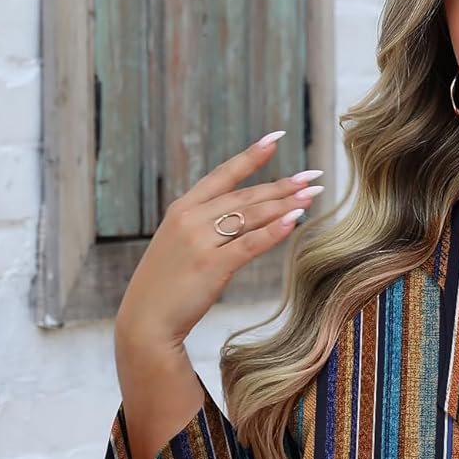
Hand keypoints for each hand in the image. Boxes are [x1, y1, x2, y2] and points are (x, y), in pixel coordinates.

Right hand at [114, 132, 324, 348]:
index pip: (223, 174)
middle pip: (245, 196)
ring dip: (285, 204)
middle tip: (313, 177)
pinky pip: (250, 244)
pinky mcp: (212, 266)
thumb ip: (207, 228)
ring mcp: (200, 241)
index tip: (276, 138)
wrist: (146, 320)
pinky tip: (295, 221)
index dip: (251, 156)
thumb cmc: (167, 286)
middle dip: (282, 185)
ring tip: (312, 195)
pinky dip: (274, 231)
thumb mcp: (181, 246)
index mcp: (182, 209)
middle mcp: (191, 218)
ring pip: (251, 216)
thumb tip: (245, 218)